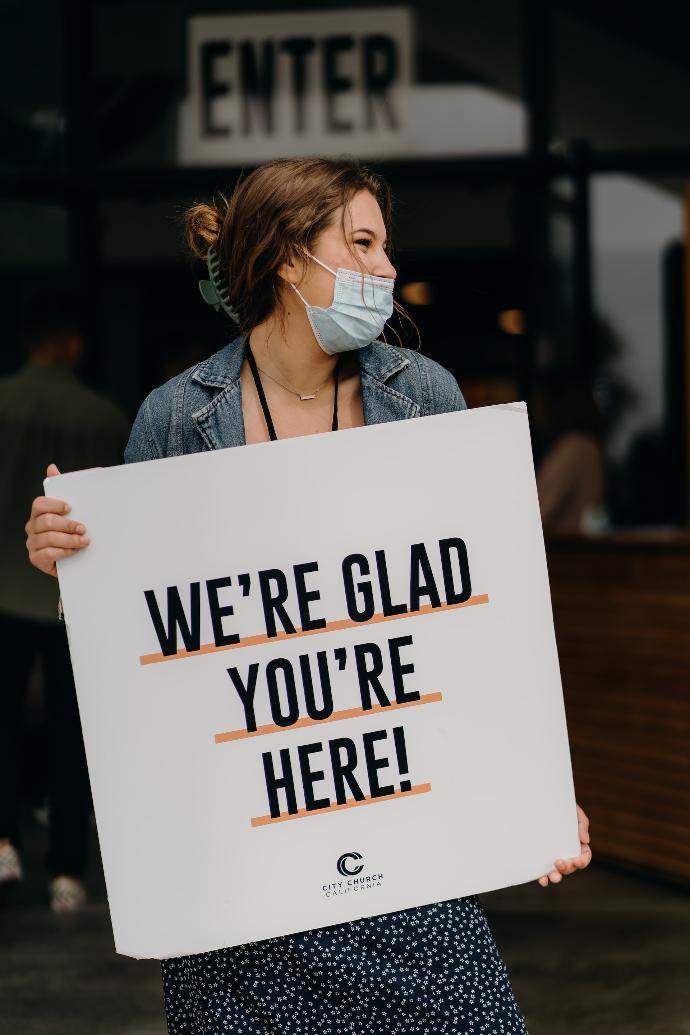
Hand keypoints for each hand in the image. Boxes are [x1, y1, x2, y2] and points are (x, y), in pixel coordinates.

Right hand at [25, 463, 89, 577]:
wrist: (73, 557)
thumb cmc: (70, 531)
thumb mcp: (69, 511)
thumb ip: (62, 489)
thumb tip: (51, 468)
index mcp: (38, 513)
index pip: (39, 504)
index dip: (54, 505)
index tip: (70, 507)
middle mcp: (32, 527)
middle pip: (46, 522)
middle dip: (67, 525)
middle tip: (83, 528)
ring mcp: (33, 543)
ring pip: (49, 538)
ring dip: (70, 540)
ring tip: (84, 541)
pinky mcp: (37, 558)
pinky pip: (48, 554)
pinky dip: (65, 552)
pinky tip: (75, 551)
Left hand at [537, 802, 591, 886]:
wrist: (540, 800)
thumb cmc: (560, 805)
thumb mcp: (573, 810)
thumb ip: (582, 823)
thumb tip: (585, 840)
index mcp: (576, 842)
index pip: (584, 856)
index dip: (582, 861)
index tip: (576, 861)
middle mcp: (566, 851)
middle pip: (571, 866)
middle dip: (567, 869)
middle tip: (558, 863)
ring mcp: (552, 854)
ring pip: (558, 871)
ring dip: (557, 876)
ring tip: (552, 877)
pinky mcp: (540, 855)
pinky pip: (543, 869)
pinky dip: (543, 876)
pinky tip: (542, 879)